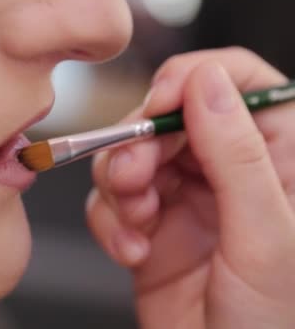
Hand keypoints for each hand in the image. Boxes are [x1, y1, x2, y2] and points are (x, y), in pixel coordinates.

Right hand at [86, 47, 294, 327]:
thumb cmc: (274, 324)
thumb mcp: (266, 236)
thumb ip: (237, 155)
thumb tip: (206, 82)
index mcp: (278, 159)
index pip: (237, 84)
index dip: (191, 82)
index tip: (159, 105)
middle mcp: (226, 172)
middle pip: (168, 119)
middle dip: (138, 144)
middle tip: (131, 177)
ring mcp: (183, 198)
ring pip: (129, 156)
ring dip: (119, 186)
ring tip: (135, 220)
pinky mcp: (147, 226)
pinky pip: (108, 201)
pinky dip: (109, 222)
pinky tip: (130, 250)